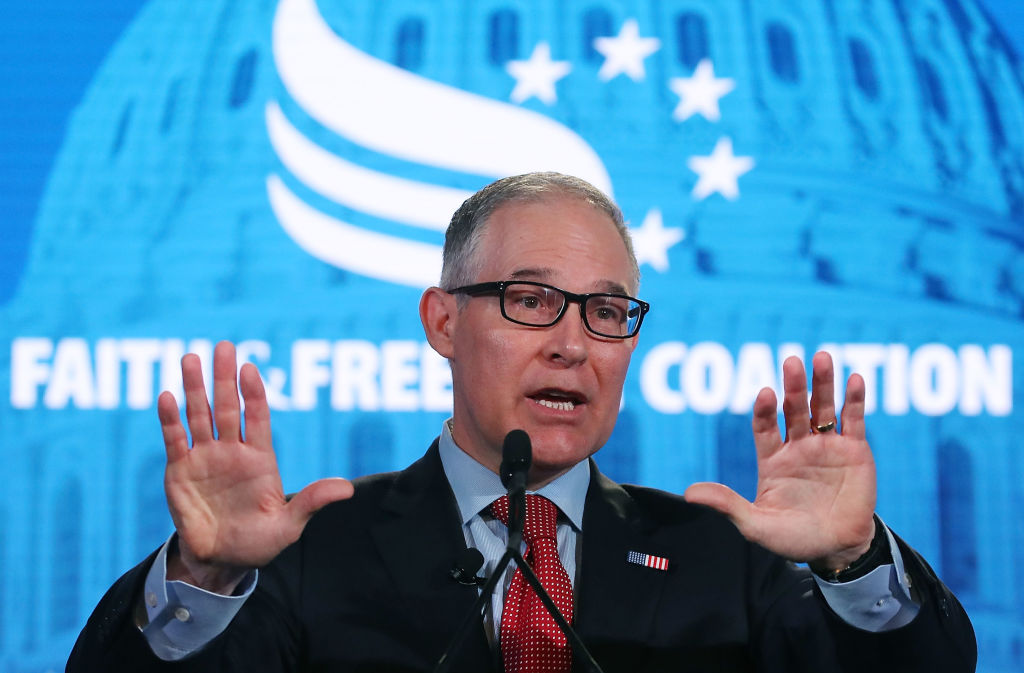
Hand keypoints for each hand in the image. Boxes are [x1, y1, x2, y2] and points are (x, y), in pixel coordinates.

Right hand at [158, 341, 353, 593]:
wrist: (221, 561)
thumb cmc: (260, 542)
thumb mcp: (289, 526)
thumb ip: (311, 502)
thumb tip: (346, 489)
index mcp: (260, 459)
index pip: (258, 417)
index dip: (254, 393)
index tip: (250, 368)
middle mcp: (232, 451)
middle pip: (228, 407)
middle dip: (225, 378)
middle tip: (222, 347)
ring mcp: (205, 458)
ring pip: (199, 415)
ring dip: (195, 388)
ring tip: (190, 359)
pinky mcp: (180, 470)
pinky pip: (175, 439)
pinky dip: (170, 418)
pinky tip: (167, 396)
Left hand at [684, 352, 876, 571]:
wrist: (837, 550)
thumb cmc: (794, 539)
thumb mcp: (756, 525)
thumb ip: (727, 506)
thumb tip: (688, 494)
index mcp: (772, 459)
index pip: (764, 426)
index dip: (764, 410)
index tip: (765, 394)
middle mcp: (798, 446)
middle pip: (794, 409)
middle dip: (794, 386)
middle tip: (792, 361)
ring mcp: (826, 445)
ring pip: (823, 408)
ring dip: (823, 383)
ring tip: (821, 357)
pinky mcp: (855, 450)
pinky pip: (853, 420)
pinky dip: (854, 399)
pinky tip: (853, 379)